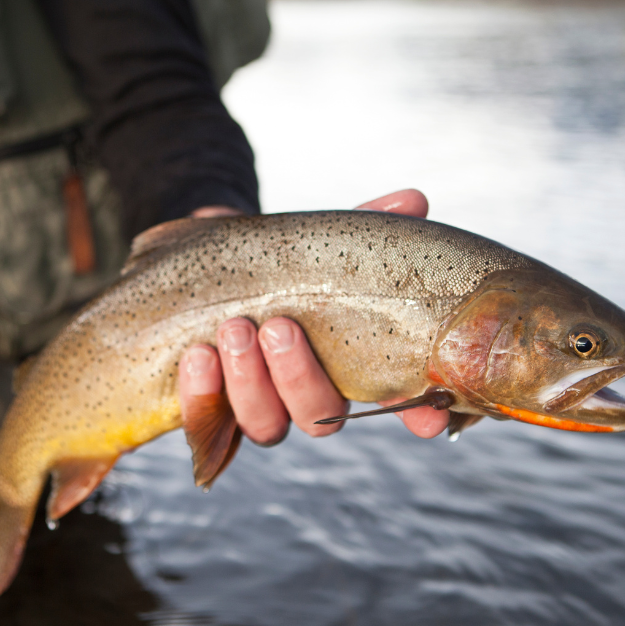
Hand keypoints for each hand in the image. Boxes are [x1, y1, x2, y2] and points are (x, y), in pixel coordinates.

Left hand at [179, 190, 449, 444]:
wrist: (207, 266)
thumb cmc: (275, 263)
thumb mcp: (314, 243)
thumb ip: (361, 227)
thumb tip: (412, 201)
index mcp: (348, 365)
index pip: (393, 403)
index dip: (415, 416)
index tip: (426, 419)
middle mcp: (307, 397)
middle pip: (320, 417)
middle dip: (299, 377)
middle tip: (279, 327)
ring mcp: (259, 408)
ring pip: (266, 424)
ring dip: (251, 381)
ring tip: (234, 329)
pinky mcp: (209, 411)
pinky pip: (206, 421)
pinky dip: (201, 393)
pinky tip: (198, 356)